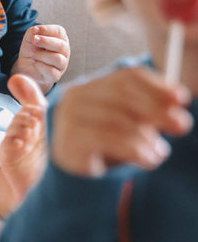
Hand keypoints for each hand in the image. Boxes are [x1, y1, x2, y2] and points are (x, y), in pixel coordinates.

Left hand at [11, 24, 69, 91]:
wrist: (26, 66)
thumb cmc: (31, 49)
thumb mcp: (29, 37)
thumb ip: (33, 32)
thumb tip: (36, 31)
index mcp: (60, 38)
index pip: (59, 32)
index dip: (47, 30)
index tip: (35, 30)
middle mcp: (64, 51)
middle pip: (61, 45)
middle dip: (45, 41)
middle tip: (34, 40)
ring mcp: (62, 64)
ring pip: (58, 59)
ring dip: (42, 55)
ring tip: (33, 54)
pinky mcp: (56, 76)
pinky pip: (51, 71)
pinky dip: (40, 66)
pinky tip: (35, 63)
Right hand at [51, 67, 192, 176]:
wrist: (75, 174)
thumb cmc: (105, 144)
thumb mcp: (128, 124)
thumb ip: (148, 110)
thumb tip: (178, 99)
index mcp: (92, 85)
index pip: (126, 76)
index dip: (156, 85)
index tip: (182, 98)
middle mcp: (77, 95)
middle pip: (122, 93)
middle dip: (156, 108)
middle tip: (182, 125)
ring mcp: (69, 115)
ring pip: (117, 117)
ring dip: (146, 137)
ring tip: (160, 152)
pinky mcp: (69, 139)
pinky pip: (108, 139)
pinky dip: (135, 149)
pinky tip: (147, 160)